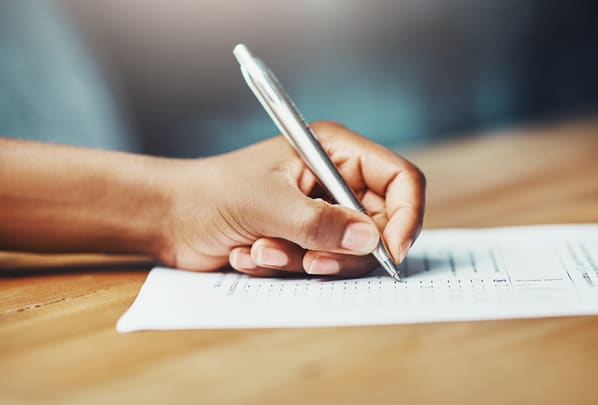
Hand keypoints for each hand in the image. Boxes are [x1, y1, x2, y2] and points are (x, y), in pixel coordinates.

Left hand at [163, 121, 424, 276]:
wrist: (170, 218)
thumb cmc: (213, 194)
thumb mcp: (271, 205)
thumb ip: (322, 224)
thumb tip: (372, 240)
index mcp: (335, 152)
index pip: (399, 179)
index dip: (406, 215)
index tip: (393, 250)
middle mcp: (334, 181)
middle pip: (379, 224)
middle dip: (344, 250)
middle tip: (311, 262)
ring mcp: (320, 213)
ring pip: (348, 252)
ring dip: (304, 260)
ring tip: (262, 250)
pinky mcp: (304, 241)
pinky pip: (319, 264)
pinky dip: (286, 266)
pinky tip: (249, 253)